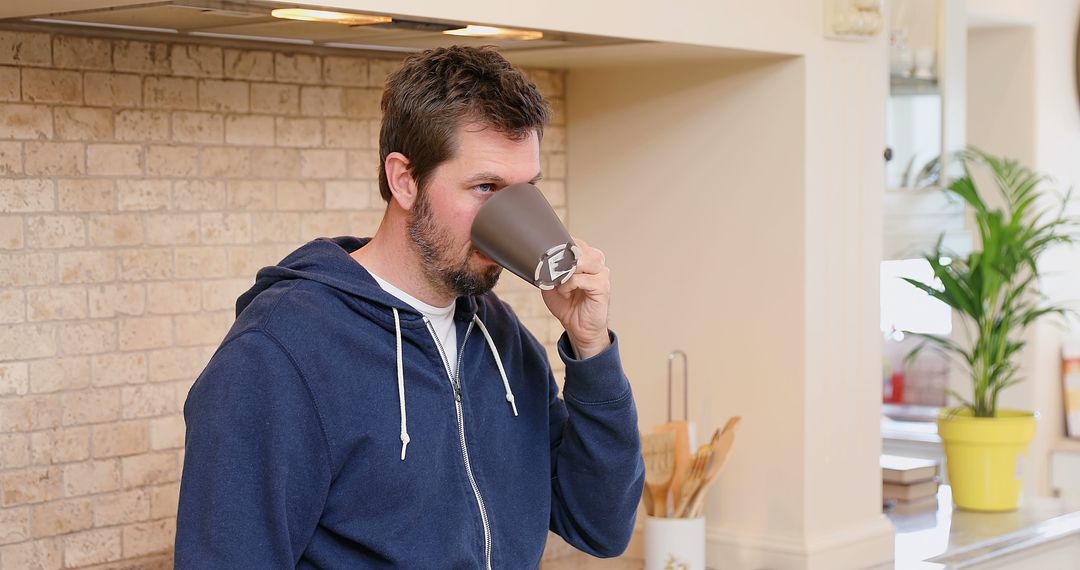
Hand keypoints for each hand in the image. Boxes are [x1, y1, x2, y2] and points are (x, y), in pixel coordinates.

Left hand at [541, 238, 611, 358]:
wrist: (578, 327)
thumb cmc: (567, 304)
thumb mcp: (552, 281)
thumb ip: (550, 267)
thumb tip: (540, 257)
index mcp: (586, 256)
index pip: (572, 240)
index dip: (557, 249)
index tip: (546, 259)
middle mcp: (595, 261)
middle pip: (575, 248)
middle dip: (559, 262)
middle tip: (551, 275)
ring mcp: (601, 272)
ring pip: (579, 261)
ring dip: (563, 274)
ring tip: (560, 286)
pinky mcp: (602, 285)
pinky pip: (579, 278)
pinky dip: (567, 285)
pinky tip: (566, 293)